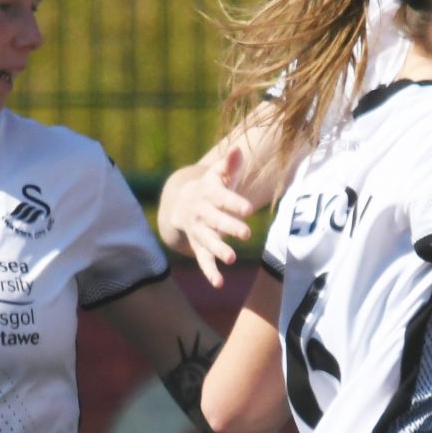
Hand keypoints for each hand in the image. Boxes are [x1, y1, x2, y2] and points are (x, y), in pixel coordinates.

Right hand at [160, 148, 256, 286]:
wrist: (182, 203)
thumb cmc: (211, 187)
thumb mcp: (219, 174)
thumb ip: (230, 164)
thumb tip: (238, 149)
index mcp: (208, 193)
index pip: (222, 198)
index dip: (234, 203)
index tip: (249, 209)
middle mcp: (202, 213)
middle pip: (215, 220)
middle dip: (229, 227)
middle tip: (247, 234)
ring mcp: (199, 231)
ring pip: (207, 241)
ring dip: (218, 250)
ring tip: (232, 259)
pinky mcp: (199, 246)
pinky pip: (203, 260)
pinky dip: (209, 272)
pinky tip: (219, 283)